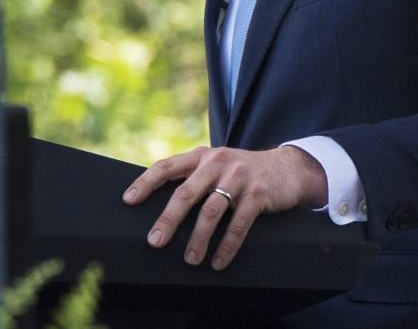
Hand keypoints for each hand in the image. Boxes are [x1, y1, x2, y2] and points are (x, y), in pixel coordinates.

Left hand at [121, 145, 326, 269]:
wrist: (290, 168)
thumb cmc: (244, 172)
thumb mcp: (218, 165)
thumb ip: (194, 176)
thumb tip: (159, 204)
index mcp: (202, 156)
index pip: (167, 166)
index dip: (146, 183)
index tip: (128, 201)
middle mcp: (218, 163)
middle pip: (187, 192)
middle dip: (168, 220)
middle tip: (155, 242)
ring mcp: (240, 177)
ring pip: (211, 211)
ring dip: (198, 239)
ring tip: (190, 260)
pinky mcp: (259, 194)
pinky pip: (238, 224)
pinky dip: (227, 246)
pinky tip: (218, 261)